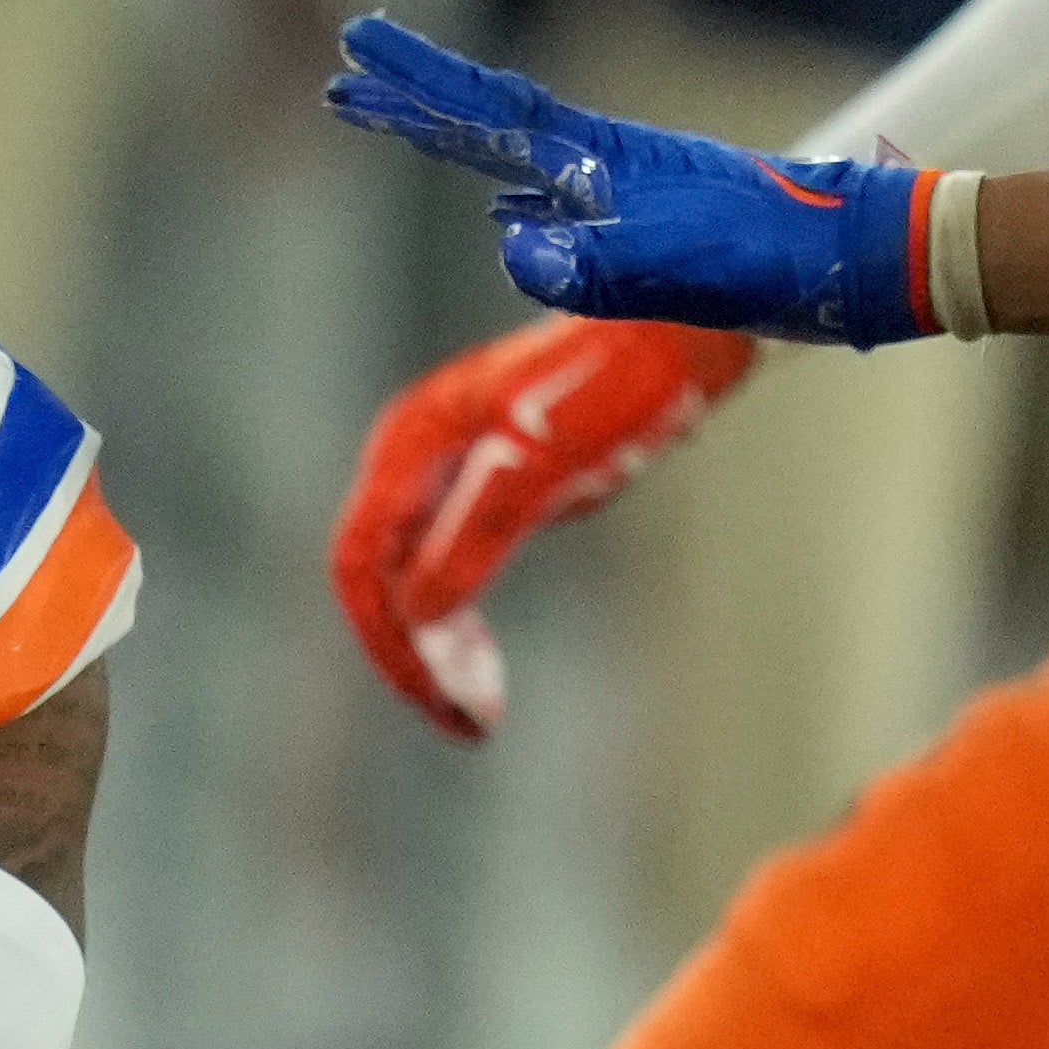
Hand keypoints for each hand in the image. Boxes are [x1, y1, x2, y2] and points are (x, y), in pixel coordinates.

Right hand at [327, 16, 928, 345]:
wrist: (865, 256)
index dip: (421, 85)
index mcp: (606, 159)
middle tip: (346, 75)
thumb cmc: (780, 258)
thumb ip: (595, 259)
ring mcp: (630, 188)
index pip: (493, 110)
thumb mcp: (683, 263)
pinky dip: (512, 190)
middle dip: (416, 99)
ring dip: (454, 138)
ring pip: (519, 152)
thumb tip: (513, 243)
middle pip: (492, 119)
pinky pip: (557, 198)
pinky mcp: (654, 220)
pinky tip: (504, 208)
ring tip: (397, 121)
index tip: (357, 49)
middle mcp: (608, 162)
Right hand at [329, 305, 760, 739]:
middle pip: (379, 581)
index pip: (360, 565)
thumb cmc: (618, 380)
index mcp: (410, 445)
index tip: (435, 701)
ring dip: (441, 651)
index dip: (389, 642)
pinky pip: (453, 568)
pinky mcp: (493, 483)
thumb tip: (415, 617)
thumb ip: (472, 536)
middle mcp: (416, 459)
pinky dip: (464, 621)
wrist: (688, 324)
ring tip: (481, 708)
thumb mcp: (541, 466)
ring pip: (414, 581)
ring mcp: (453, 471)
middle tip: (468, 724)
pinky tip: (488, 659)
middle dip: (415, 659)